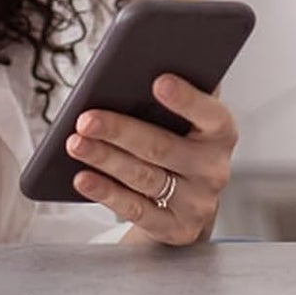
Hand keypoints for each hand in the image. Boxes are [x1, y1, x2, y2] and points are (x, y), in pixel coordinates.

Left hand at [65, 74, 237, 245]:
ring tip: (75, 143)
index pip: (210, 114)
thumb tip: (141, 66)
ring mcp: (196, 202)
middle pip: (162, 147)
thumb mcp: (189, 120)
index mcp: (221, 133)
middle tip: (87, 119)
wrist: (189, 202)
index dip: (186, 99)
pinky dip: (106, 192)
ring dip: (105, 159)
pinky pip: (135, 210)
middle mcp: (213, 169)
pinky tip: (83, 177)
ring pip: (143, 177)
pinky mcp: (175, 228)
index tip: (158, 81)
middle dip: (120, 131)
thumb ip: (179, 95)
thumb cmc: (181, 145)